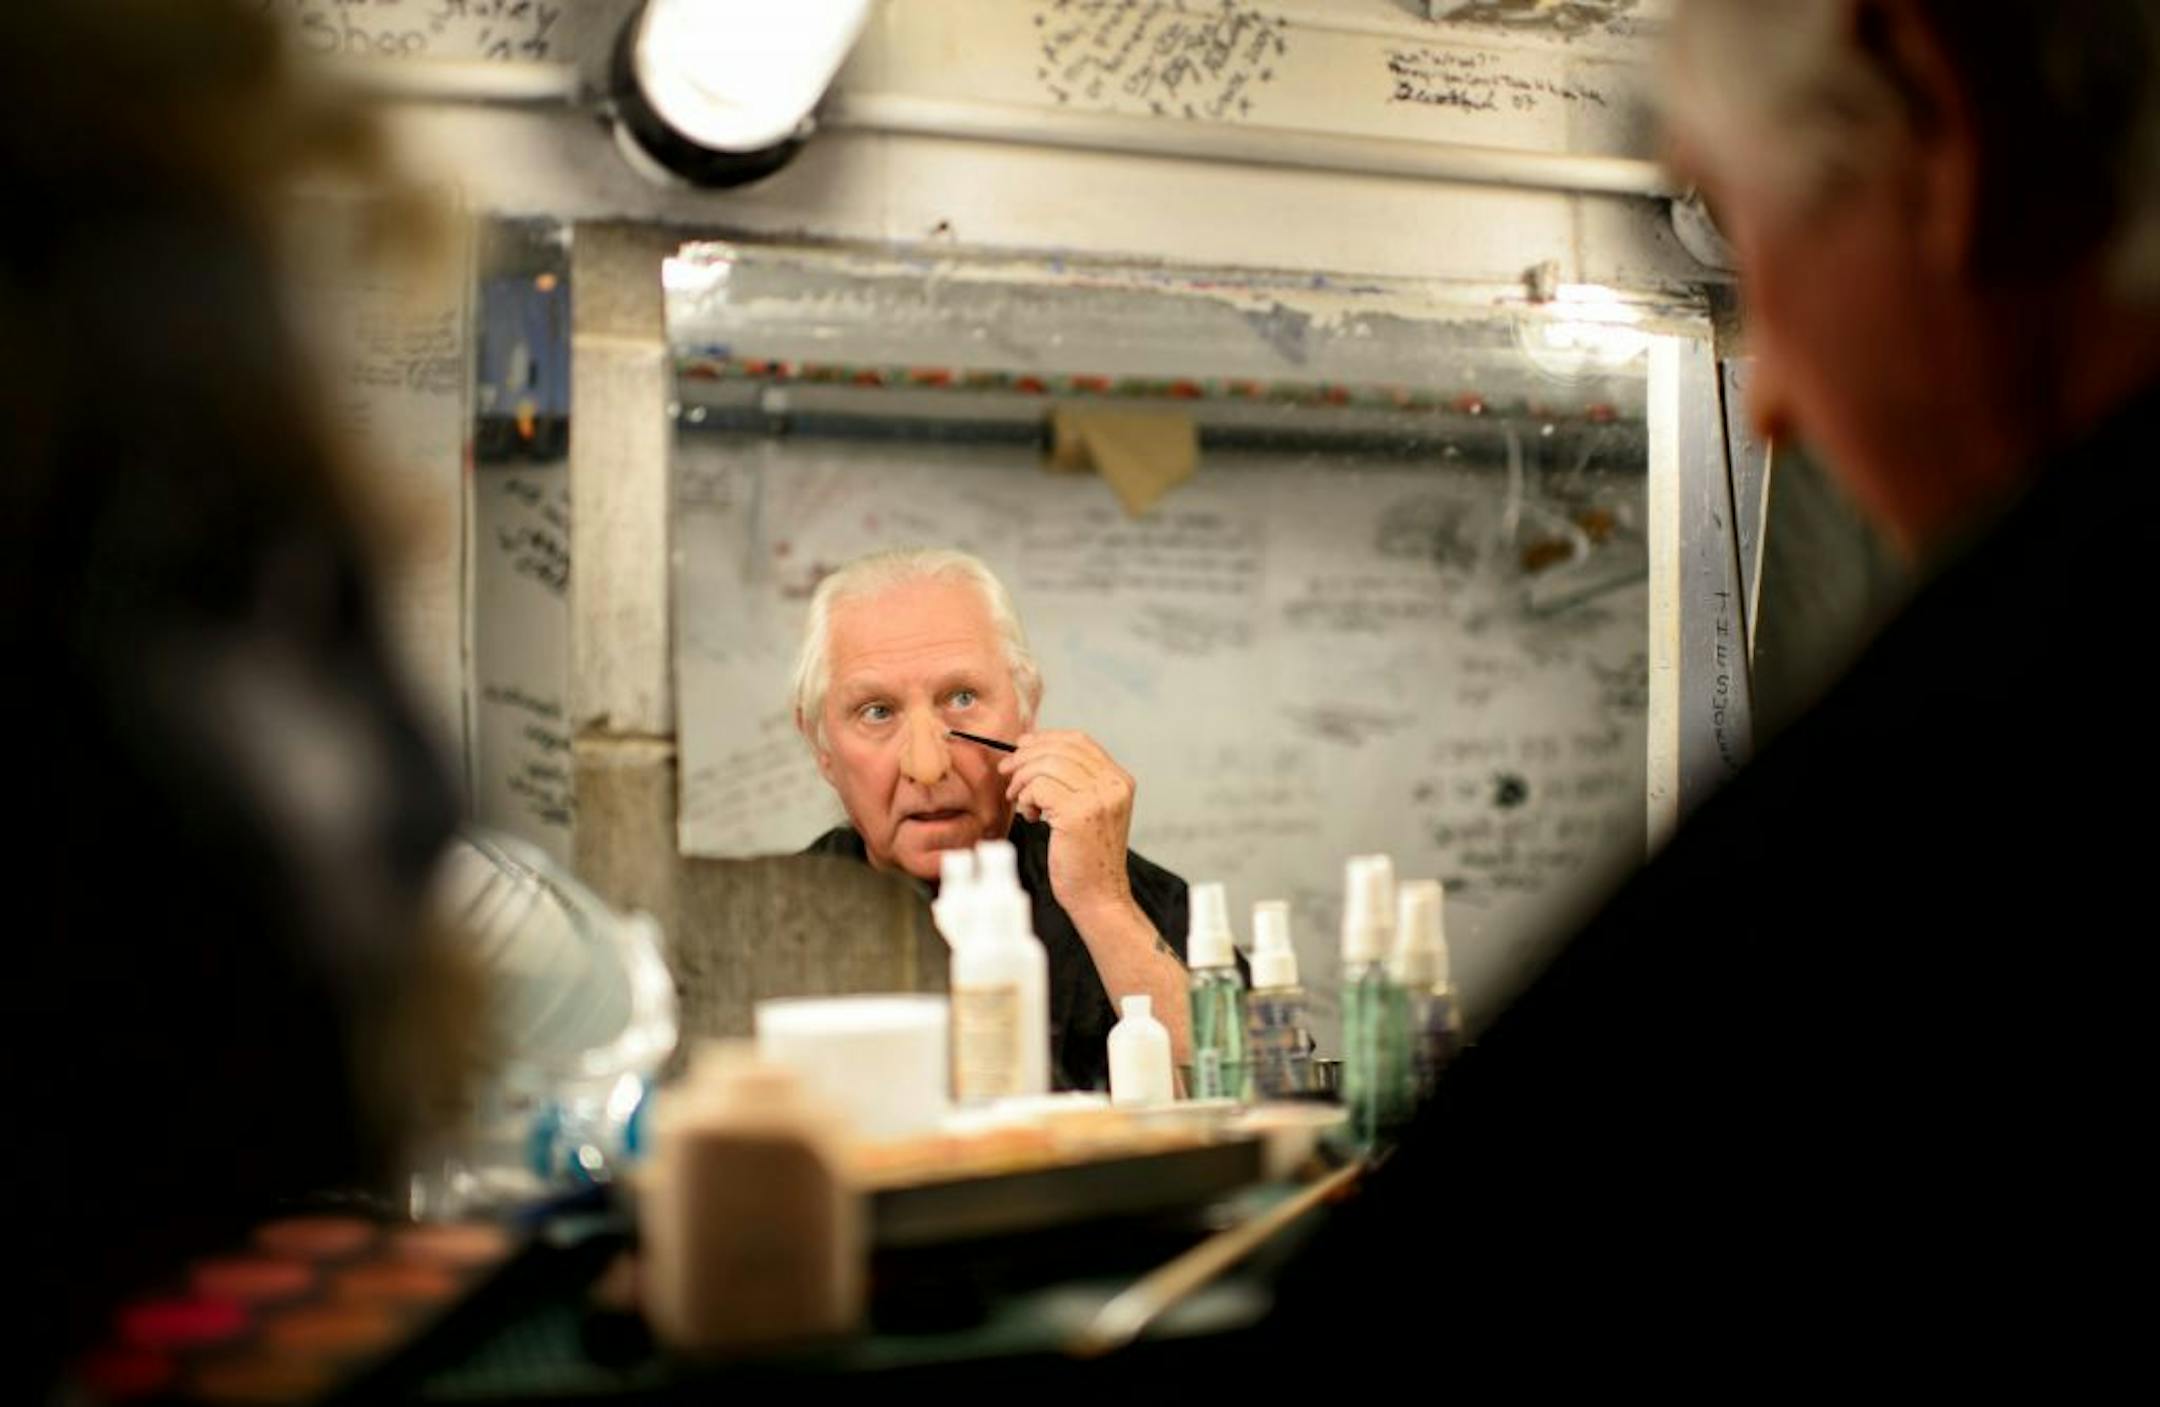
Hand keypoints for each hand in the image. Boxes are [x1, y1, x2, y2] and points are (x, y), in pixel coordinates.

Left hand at [998, 730, 1136, 921]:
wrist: (1099, 897)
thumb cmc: (1087, 858)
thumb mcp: (1089, 810)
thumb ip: (1073, 781)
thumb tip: (1032, 749)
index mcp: (1119, 780)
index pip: (1079, 741)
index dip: (1045, 739)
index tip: (1022, 747)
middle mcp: (1113, 784)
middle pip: (1060, 748)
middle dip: (1025, 757)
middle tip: (1008, 772)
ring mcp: (1098, 798)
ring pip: (1046, 765)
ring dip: (1023, 780)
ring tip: (1021, 801)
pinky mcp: (1078, 813)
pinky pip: (1039, 787)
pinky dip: (1026, 797)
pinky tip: (1030, 815)